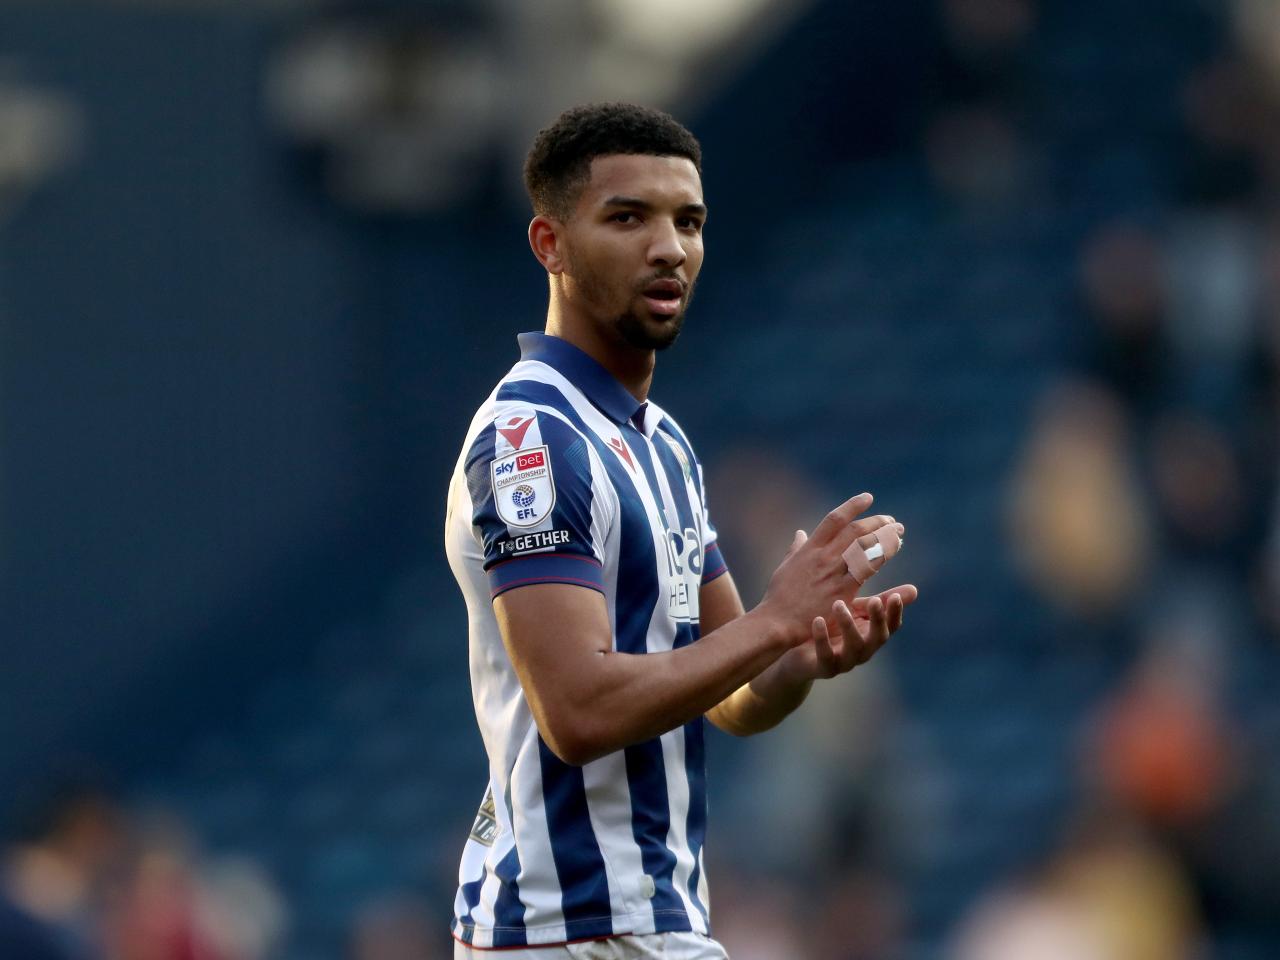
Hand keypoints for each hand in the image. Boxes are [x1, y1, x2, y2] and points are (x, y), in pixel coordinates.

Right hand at [757, 492, 903, 646]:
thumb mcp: (785, 566)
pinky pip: (866, 569)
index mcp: (809, 548)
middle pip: (855, 530)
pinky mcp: (842, 590)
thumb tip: (800, 532)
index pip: (834, 519)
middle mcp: (823, 556)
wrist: (778, 621)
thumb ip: (796, 548)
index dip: (853, 506)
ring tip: (898, 534)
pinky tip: (892, 552)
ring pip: (864, 547)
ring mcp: (833, 572)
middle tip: (891, 521)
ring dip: (885, 537)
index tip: (868, 498)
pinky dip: (881, 557)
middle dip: (877, 522)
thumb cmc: (779, 597)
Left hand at [778, 583, 917, 681]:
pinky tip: (817, 620)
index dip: (895, 613)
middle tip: (875, 600)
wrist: (798, 650)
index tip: (896, 596)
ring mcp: (845, 662)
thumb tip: (914, 588)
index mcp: (871, 635)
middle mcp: (863, 650)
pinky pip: (825, 656)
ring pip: (853, 648)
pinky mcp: (824, 668)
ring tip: (838, 604)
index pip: (891, 626)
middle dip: (878, 620)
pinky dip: (823, 639)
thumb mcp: (854, 611)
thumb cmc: (832, 626)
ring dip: (848, 625)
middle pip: (878, 638)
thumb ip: (877, 600)